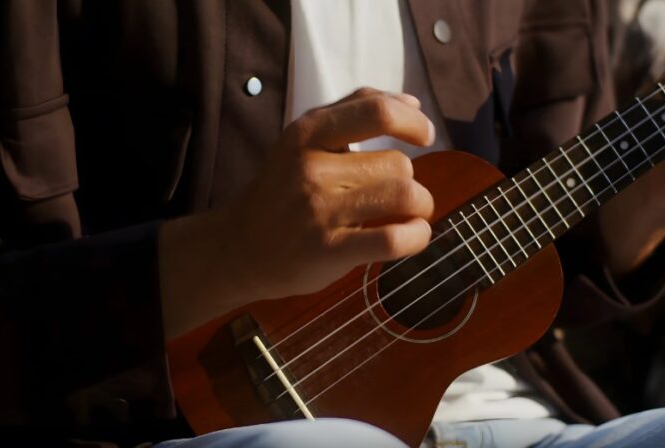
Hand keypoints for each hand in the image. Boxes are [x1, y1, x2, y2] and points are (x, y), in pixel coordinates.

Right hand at [159, 88, 435, 337]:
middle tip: (396, 196)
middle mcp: (311, 167)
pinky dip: (417, 236)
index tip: (425, 136)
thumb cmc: (282, 192)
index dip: (413, 122)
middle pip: (398, 164)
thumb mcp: (304, 140)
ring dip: (420, 207)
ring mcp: (319, 210)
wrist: (239, 248)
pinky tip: (412, 236)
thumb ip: (354, 112)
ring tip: (409, 215)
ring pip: (403, 197)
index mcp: (307, 132)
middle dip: (410, 180)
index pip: (377, 111)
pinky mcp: (329, 250)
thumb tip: (413, 102)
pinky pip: (394, 238)